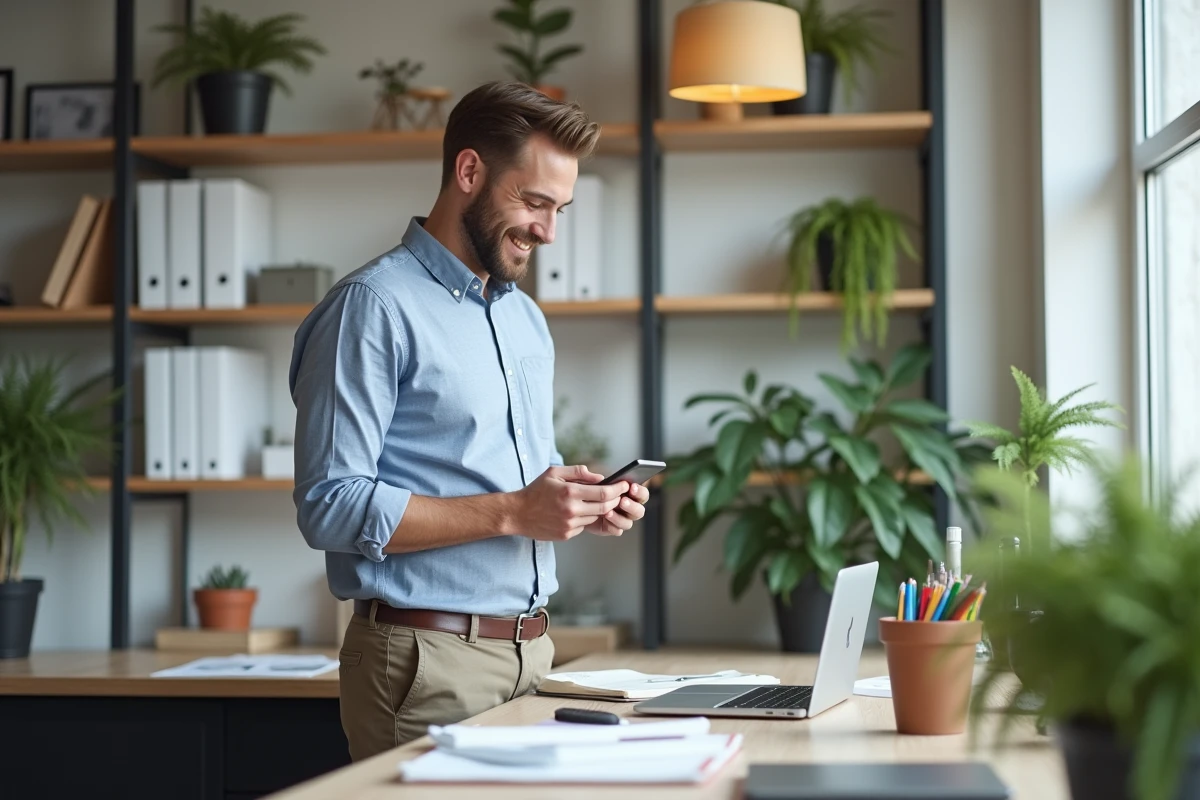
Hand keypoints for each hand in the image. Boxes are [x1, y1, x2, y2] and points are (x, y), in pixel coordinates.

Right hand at [510, 465, 627, 541]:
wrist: (517, 514)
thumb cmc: (536, 491)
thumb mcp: (554, 473)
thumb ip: (578, 472)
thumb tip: (600, 477)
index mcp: (569, 492)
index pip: (603, 493)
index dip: (618, 490)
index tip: (625, 486)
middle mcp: (571, 510)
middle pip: (604, 507)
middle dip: (614, 501)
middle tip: (618, 495)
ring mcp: (569, 524)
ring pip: (595, 517)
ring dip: (599, 510)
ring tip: (593, 501)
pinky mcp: (566, 534)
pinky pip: (584, 526)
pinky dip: (585, 518)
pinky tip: (576, 512)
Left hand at [585, 482, 648, 536]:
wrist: (579, 505)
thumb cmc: (589, 490)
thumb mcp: (592, 480)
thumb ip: (596, 478)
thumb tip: (600, 478)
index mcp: (631, 495)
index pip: (643, 494)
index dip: (640, 492)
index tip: (631, 487)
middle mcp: (630, 508)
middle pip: (639, 511)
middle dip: (632, 506)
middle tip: (622, 501)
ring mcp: (622, 519)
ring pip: (628, 523)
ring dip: (619, 518)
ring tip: (608, 512)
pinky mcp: (613, 528)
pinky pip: (617, 531)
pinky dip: (611, 525)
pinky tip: (604, 519)